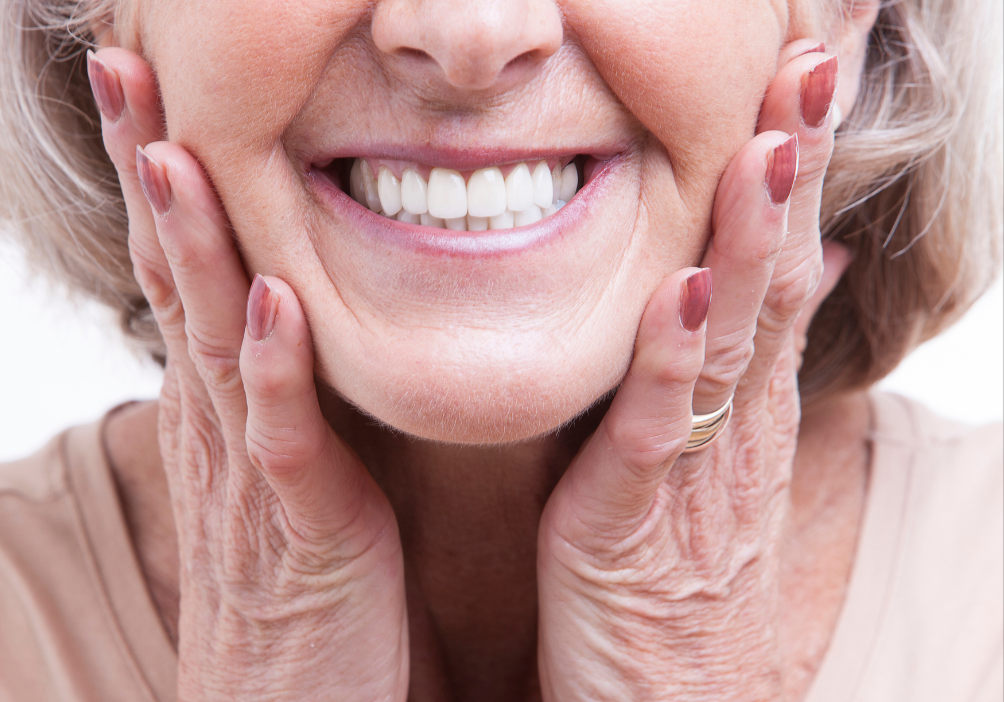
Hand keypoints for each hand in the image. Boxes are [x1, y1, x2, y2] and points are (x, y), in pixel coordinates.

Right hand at [88, 48, 408, 700]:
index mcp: (225, 409)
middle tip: (127, 69)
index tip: (154, 89)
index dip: (164, 181)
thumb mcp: (285, 471)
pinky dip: (273, 370)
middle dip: (151, 173)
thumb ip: (283, 395)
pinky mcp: (299, 533)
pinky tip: (268, 301)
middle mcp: (221, 428)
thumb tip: (285, 316)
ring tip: (174, 151)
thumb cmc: (300, 587)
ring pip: (213, 343)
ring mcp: (252, 478)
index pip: (182, 272)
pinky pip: (282, 440)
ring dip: (192, 247)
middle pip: (174, 280)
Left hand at [536, 42, 846, 700]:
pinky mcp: (638, 521)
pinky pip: (659, 430)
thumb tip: (799, 272)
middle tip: (812, 64)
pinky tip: (687, 288)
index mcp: (743, 402)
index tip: (808, 74)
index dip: (794, 168)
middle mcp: (735, 423)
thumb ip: (745, 362)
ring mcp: (696, 469)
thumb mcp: (721, 454)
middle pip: (772, 279)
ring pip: (733, 338)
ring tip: (771, 145)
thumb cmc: (681, 572)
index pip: (778, 263)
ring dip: (753, 239)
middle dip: (791, 171)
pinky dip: (675, 358)